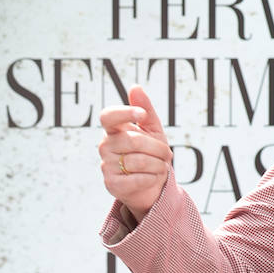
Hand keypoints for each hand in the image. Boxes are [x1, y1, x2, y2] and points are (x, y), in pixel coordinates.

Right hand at [98, 85, 172, 222]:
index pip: (108, 116)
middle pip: (133, 140)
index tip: (141, 114)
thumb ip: (145, 110)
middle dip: (158, 147)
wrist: (151, 185)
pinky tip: (154, 177)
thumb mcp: (152, 130)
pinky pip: (138, 178)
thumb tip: (135, 87)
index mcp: (113, 131)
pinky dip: (153, 178)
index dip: (124, 112)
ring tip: (161, 166)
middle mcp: (106, 146)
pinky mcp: (112, 185)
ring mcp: (106, 166)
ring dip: (158, 164)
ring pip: (139, 160)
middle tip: (167, 154)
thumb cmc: (151, 154)